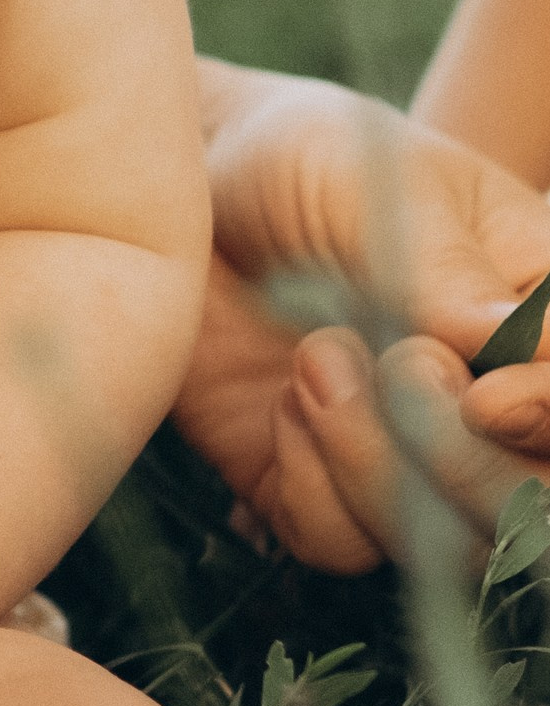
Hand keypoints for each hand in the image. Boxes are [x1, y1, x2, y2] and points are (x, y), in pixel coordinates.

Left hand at [177, 74, 549, 568]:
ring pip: (450, 545)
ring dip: (378, 466)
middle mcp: (493, 403)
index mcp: (540, 318)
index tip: (489, 397)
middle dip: (467, 462)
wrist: (191, 186)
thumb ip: (450, 273)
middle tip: (396, 364)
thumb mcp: (386, 187)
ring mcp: (411, 456)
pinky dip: (312, 489)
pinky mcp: (319, 489)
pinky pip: (344, 544)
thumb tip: (523, 350)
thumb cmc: (309, 161)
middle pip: (536, 504)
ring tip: (316, 358)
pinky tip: (282, 405)